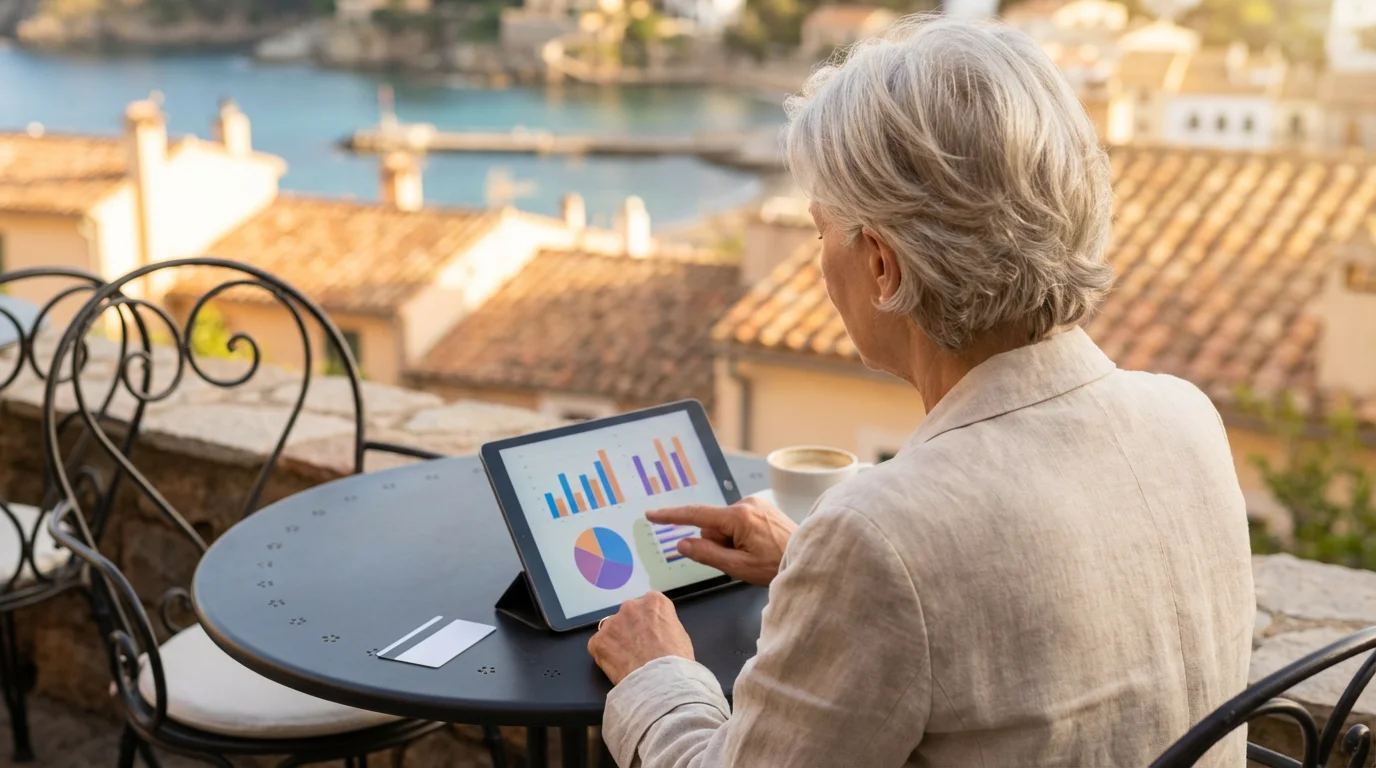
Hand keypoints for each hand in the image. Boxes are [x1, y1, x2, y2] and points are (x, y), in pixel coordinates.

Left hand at [588, 592, 692, 684]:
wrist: (660, 682)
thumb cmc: (676, 661)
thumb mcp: (679, 634)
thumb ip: (663, 625)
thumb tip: (656, 631)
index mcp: (654, 601)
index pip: (649, 605)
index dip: (650, 622)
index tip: (652, 635)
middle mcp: (631, 606)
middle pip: (629, 614)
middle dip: (632, 628)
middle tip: (639, 648)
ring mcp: (612, 623)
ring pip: (612, 629)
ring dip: (617, 640)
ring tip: (628, 659)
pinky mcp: (598, 641)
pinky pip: (599, 645)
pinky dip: (605, 655)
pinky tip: (618, 666)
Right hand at [647, 496, 796, 586]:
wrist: (809, 559)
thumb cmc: (777, 565)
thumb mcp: (738, 567)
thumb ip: (707, 554)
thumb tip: (683, 544)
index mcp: (739, 516)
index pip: (696, 515)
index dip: (671, 516)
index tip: (652, 514)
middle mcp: (746, 503)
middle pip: (712, 525)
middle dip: (718, 543)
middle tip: (741, 560)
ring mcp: (755, 503)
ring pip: (725, 525)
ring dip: (731, 541)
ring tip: (754, 554)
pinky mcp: (761, 507)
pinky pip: (738, 522)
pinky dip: (741, 536)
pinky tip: (758, 546)